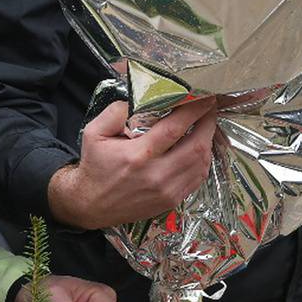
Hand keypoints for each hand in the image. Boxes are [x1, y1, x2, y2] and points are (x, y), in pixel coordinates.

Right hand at [46, 94, 217, 229]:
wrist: (91, 204)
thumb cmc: (95, 165)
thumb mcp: (93, 132)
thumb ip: (115, 112)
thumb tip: (140, 99)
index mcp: (137, 155)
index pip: (174, 128)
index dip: (193, 110)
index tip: (203, 97)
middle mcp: (156, 174)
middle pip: (197, 146)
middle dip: (208, 123)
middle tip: (210, 107)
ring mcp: (167, 191)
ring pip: (202, 163)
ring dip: (209, 141)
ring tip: (206, 124)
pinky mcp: (172, 200)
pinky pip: (198, 178)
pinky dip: (204, 160)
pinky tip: (200, 147)